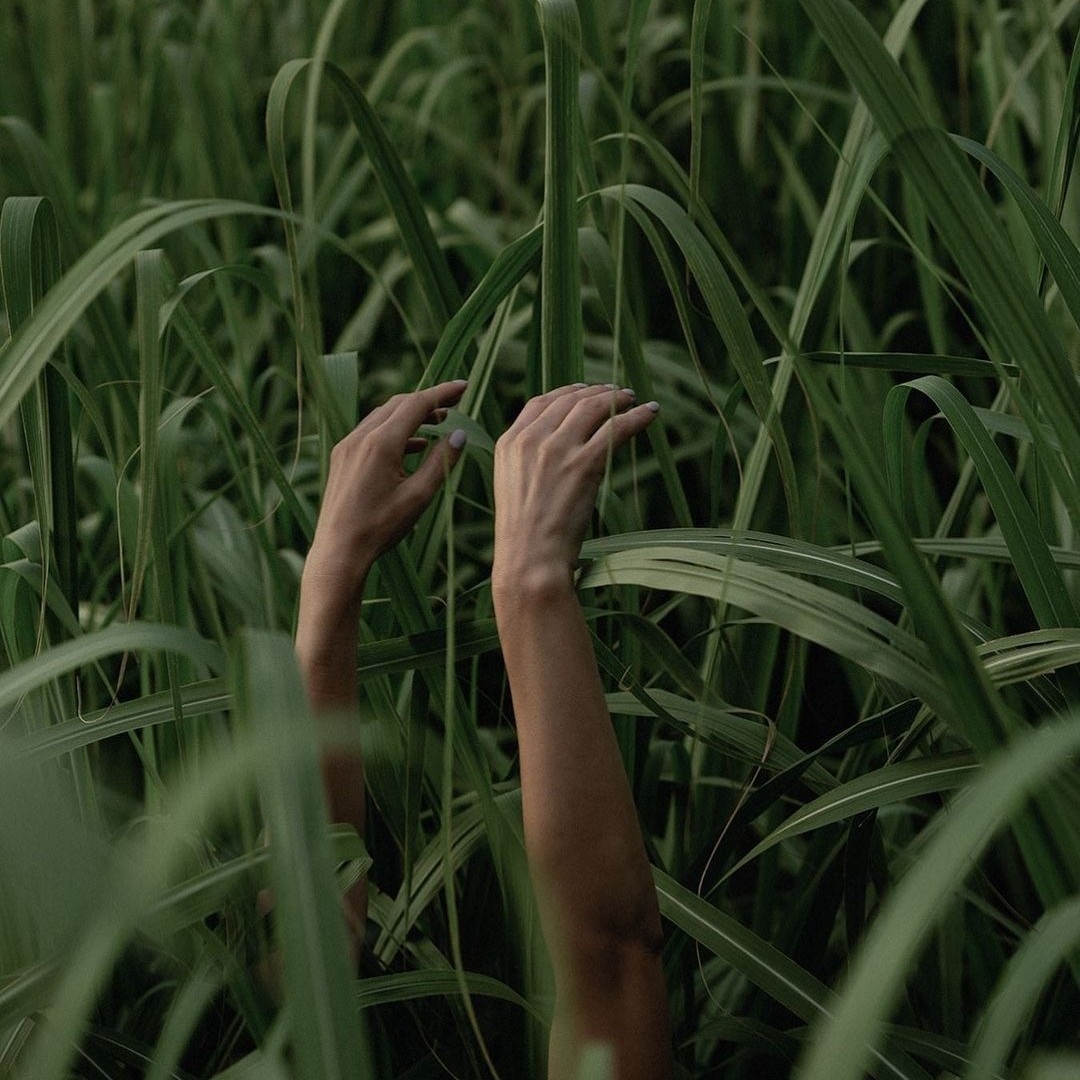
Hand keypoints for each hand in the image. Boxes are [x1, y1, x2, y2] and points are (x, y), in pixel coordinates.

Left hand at [303, 380, 468, 600]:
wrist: (339, 550)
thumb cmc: (380, 527)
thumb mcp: (419, 496)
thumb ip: (441, 462)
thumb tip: (460, 435)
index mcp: (381, 443)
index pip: (417, 404)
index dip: (443, 393)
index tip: (464, 385)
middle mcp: (361, 437)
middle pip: (400, 404)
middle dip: (428, 401)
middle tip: (454, 402)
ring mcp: (347, 446)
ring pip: (384, 416)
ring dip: (411, 415)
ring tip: (438, 423)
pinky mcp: (342, 457)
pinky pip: (371, 432)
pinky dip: (395, 431)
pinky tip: (413, 446)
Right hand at [492, 384, 657, 594]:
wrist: (529, 559)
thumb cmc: (525, 534)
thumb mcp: (516, 486)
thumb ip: (531, 461)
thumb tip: (558, 449)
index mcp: (509, 443)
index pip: (541, 402)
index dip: (567, 392)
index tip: (585, 390)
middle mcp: (531, 440)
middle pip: (570, 400)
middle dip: (596, 392)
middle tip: (616, 393)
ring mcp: (556, 450)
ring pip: (593, 408)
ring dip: (617, 398)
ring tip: (633, 398)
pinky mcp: (583, 464)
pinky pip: (617, 428)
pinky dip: (637, 416)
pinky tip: (650, 412)